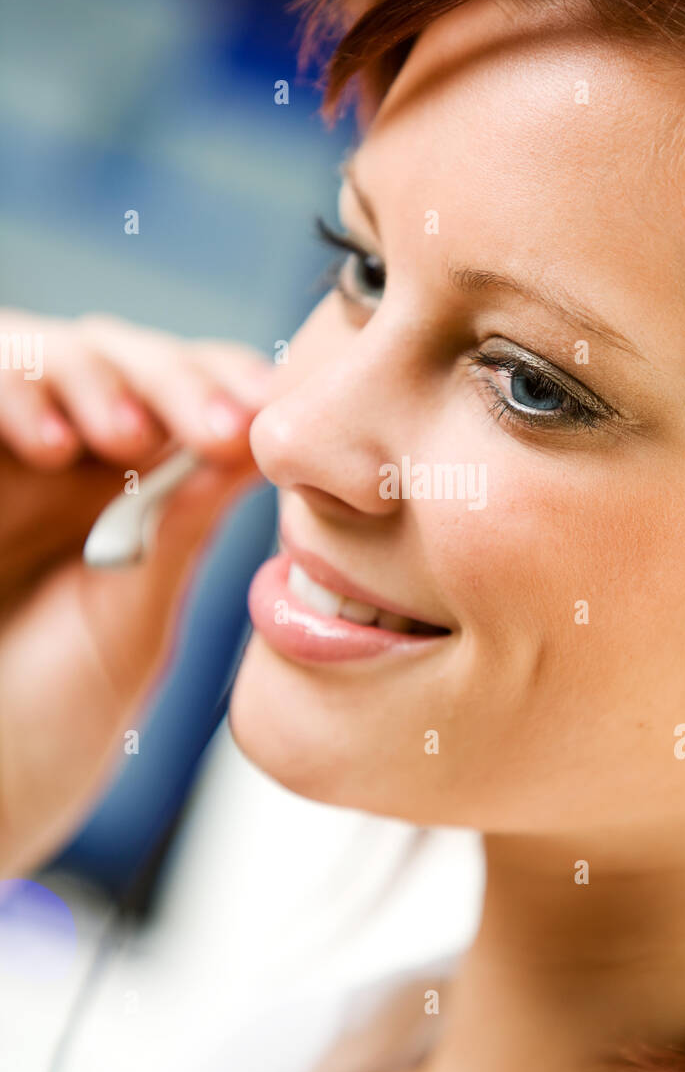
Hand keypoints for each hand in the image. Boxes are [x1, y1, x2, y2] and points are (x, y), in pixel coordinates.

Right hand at [0, 310, 273, 875]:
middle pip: (131, 364)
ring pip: (60, 358)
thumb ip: (178, 531)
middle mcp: (72, 458)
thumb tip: (264, 448)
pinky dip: (19, 394)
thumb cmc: (48, 714)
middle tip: (222, 425)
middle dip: (180, 381)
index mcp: (135, 490)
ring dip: (102, 381)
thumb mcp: (130, 618)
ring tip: (130, 438)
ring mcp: (11, 452)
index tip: (271, 415)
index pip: (192, 399)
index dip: (231, 388)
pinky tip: (54, 445)